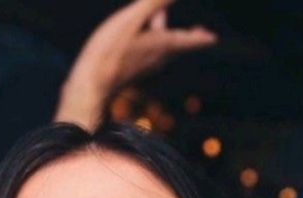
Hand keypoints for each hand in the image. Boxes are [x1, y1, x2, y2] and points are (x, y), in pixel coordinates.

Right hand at [55, 0, 217, 128]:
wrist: (90, 84)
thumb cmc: (109, 52)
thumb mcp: (131, 19)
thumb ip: (155, 3)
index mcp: (161, 46)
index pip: (187, 40)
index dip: (200, 37)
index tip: (212, 39)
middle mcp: (157, 59)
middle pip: (175, 44)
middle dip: (186, 35)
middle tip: (199, 31)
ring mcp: (144, 67)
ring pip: (161, 49)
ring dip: (165, 35)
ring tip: (162, 21)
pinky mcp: (131, 71)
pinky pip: (147, 54)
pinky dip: (150, 42)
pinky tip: (140, 37)